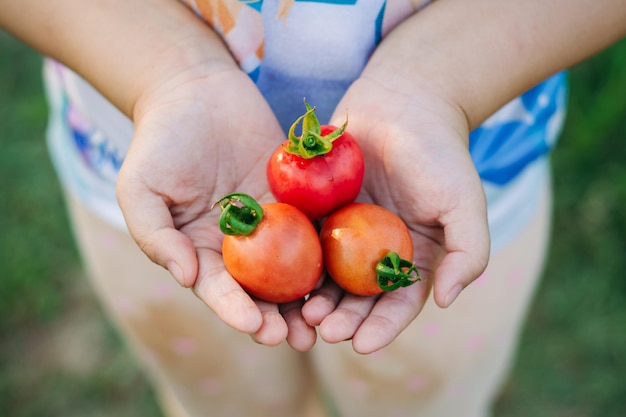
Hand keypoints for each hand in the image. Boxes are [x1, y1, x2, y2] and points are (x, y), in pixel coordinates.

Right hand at [116, 67, 316, 349]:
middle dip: (277, 316)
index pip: (219, 289)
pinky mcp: (298, 199)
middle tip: (297, 338)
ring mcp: (272, 223)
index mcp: (202, 250)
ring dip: (308, 296)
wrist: (197, 92)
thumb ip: (154, 233)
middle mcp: (240, 245)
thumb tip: (184, 276)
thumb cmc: (161, 141)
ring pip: (294, 267)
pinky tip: (345, 269)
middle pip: (261, 289)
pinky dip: (329, 250)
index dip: (235, 310)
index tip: (255, 327)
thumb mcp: (141, 187)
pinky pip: (316, 226)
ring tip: (325, 322)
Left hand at [302, 76, 490, 352]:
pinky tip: (282, 278)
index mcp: (415, 257)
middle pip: (359, 297)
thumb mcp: (464, 203)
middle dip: (344, 320)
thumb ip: (468, 252)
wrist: (403, 101)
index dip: (382, 328)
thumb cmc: (439, 153)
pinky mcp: (322, 211)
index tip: (362, 346)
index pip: (399, 304)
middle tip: (324, 331)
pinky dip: (296, 263)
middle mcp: (380, 252)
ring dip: (317, 300)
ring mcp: (349, 233)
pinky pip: (307, 241)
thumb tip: (447, 299)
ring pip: (329, 277)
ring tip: (302, 315)